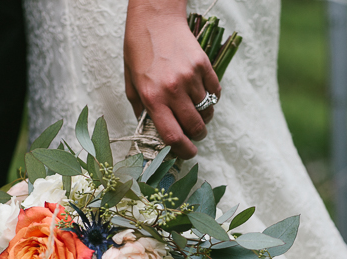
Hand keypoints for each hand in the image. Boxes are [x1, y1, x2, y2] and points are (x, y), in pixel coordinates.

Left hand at [124, 0, 220, 158]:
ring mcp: (190, 78)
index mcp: (152, 97)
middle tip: (193, 134)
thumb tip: (150, 130)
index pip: (172, 135)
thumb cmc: (139, 48)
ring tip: (195, 110)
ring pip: (207, 111)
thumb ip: (140, 108)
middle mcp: (173, 90)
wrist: (155, 17)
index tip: (187, 153)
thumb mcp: (131, 80)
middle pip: (194, 127)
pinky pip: (215, 93)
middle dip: (196, 136)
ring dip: (203, 116)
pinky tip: (201, 93)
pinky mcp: (203, 66)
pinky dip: (211, 98)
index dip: (182, 150)